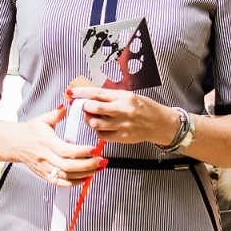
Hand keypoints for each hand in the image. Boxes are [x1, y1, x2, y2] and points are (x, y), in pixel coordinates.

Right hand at [9, 104, 101, 186]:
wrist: (16, 143)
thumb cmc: (30, 132)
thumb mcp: (42, 119)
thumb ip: (56, 114)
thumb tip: (65, 106)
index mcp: (47, 142)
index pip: (66, 150)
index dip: (81, 152)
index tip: (94, 149)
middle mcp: (46, 157)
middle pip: (68, 166)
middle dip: (87, 165)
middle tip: (101, 161)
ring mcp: (46, 168)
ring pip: (66, 176)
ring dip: (84, 175)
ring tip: (98, 169)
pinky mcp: (45, 175)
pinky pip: (61, 183)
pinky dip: (74, 183)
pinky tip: (85, 178)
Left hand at [68, 86, 182, 145]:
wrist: (158, 123)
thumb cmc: (142, 108)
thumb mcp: (127, 96)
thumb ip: (109, 97)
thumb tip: (88, 95)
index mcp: (123, 97)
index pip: (97, 93)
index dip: (82, 93)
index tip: (72, 92)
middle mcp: (122, 111)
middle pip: (93, 108)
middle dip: (83, 107)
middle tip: (82, 106)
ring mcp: (122, 125)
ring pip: (95, 123)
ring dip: (89, 120)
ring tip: (92, 117)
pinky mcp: (122, 138)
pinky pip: (102, 135)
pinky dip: (98, 131)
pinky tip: (102, 127)